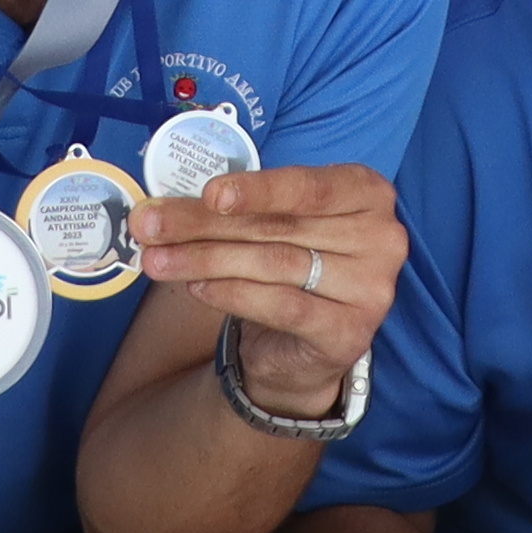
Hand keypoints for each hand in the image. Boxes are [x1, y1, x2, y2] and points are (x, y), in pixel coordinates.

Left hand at [130, 162, 404, 414]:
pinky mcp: (350, 332)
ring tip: (157, 260)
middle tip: (150, 226)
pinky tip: (196, 288)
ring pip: (275, 265)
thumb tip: (159, 208)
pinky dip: (232, 295)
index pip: (307, 186)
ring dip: (206, 261)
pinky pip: (281, 306)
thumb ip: (234, 208)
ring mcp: (371, 288)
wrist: (306, 346)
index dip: (257, 189)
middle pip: (280, 226)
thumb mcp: (272, 224)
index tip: (208, 194)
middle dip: (205, 225)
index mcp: (366, 193)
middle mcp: (381, 237)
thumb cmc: (289, 264)